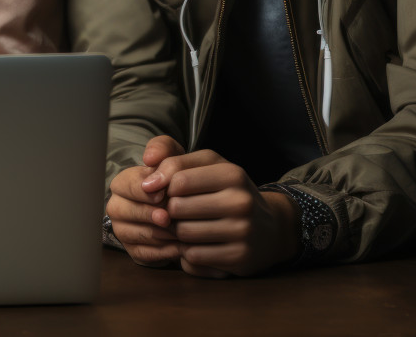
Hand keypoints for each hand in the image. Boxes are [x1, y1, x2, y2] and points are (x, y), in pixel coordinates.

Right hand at [106, 136, 185, 266]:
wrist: (188, 206)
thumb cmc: (176, 180)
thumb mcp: (173, 156)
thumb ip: (162, 148)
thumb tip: (149, 157)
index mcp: (123, 183)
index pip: (124, 186)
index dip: (141, 191)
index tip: (161, 194)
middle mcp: (117, 206)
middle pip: (122, 211)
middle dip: (146, 215)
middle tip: (167, 217)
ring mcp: (123, 229)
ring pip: (131, 234)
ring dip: (155, 234)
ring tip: (177, 232)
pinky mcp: (134, 250)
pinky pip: (142, 254)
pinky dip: (161, 252)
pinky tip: (179, 247)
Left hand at [148, 151, 299, 277]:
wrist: (269, 229)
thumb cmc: (227, 192)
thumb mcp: (207, 165)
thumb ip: (173, 158)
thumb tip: (146, 167)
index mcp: (232, 174)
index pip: (178, 179)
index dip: (164, 187)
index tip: (166, 191)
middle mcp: (241, 201)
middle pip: (177, 208)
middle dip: (170, 210)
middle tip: (177, 211)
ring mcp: (243, 231)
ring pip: (183, 233)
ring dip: (177, 232)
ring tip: (186, 226)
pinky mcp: (239, 257)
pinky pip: (193, 257)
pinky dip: (188, 252)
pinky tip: (198, 244)